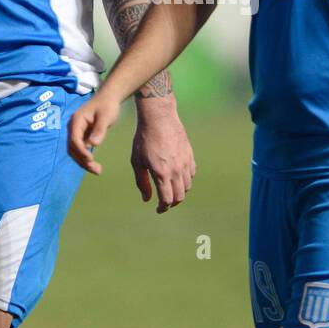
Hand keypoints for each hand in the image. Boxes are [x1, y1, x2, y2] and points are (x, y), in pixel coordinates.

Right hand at [67, 89, 121, 175]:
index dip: (81, 151)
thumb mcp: (106, 116)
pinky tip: (95, 165)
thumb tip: (93, 145)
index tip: (90, 159)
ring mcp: (78, 132)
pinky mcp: (83, 136)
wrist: (109, 98)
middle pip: (73, 148)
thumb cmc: (107, 105)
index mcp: (76, 121)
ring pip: (76, 151)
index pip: (74, 139)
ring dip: (84, 162)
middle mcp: (74, 128)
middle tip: (96, 169)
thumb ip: (99, 130)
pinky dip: (87, 158)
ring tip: (98, 171)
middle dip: (82, 160)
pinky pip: (82, 149)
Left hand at [129, 94, 195, 212]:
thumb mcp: (137, 161)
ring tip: (170, 190)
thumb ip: (142, 182)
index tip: (158, 209)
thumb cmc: (144, 139)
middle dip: (172, 203)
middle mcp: (176, 170)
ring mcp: (185, 162)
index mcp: (162, 173)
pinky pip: (191, 173)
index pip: (167, 199)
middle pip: (179, 196)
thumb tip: (147, 199)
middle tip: (164, 203)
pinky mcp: (189, 154)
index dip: (163, 208)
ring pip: (187, 186)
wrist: (159, 118)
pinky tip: (177, 177)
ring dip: (179, 192)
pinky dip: (186, 179)